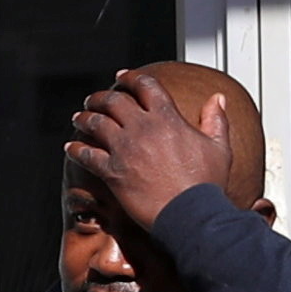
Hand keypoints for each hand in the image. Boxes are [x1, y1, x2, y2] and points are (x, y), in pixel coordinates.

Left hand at [67, 68, 238, 232]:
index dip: (130, 78)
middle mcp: (143, 128)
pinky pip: (87, 155)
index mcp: (167, 118)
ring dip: (85, 117)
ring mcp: (125, 149)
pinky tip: (71, 148)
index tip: (121, 77)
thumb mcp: (219, 148)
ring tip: (80, 117)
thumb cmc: (206, 185)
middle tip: (94, 99)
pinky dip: (76, 150)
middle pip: (113, 101)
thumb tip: (217, 99)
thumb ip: (216, 120)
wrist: (191, 214)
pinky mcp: (113, 172)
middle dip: (100, 97)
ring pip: (96, 123)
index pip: (145, 86)